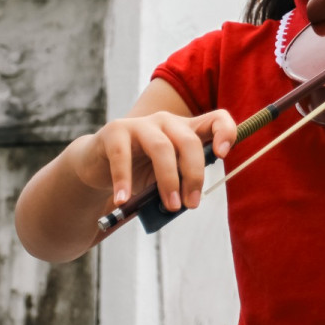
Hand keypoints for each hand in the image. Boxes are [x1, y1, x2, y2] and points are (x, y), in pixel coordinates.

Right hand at [70, 109, 236, 213]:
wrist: (99, 166)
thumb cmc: (139, 172)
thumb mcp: (165, 177)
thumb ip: (178, 185)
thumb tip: (188, 203)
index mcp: (185, 130)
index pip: (216, 119)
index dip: (225, 132)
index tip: (223, 155)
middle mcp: (166, 121)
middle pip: (189, 141)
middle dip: (194, 175)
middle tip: (192, 204)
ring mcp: (140, 124)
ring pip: (161, 148)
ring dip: (168, 180)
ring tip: (169, 205)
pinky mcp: (115, 131)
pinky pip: (122, 156)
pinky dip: (124, 180)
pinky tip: (122, 200)